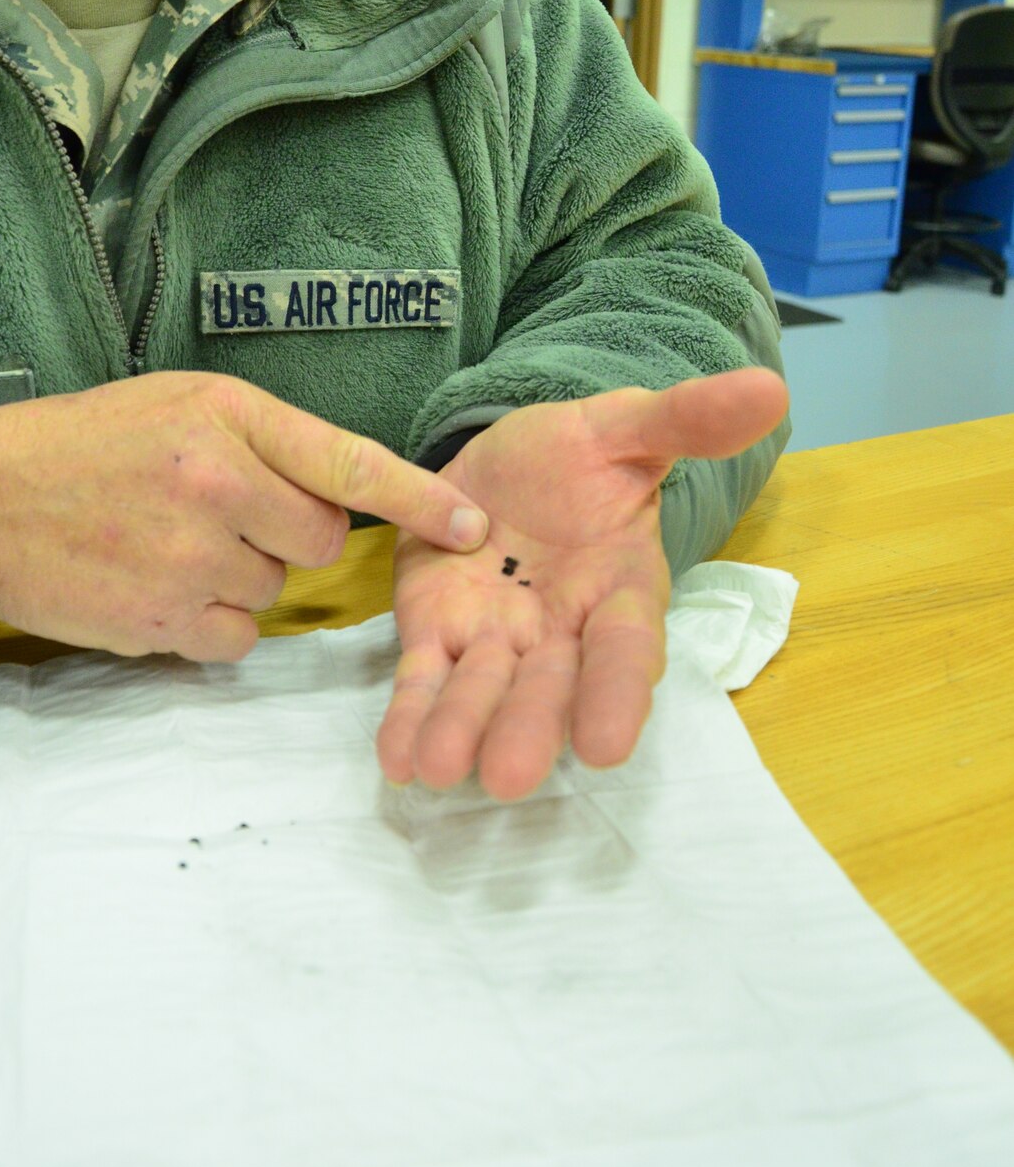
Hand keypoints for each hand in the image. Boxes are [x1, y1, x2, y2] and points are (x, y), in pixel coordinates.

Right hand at [0, 371, 487, 662]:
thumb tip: (340, 501)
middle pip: (319, 540)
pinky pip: (233, 641)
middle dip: (286, 536)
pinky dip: (207, 624)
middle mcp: (217, 483)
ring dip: (238, 579)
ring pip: (274, 593)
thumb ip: (262, 442)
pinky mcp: (159, 619)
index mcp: (228, 416)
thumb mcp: (180, 405)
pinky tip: (156, 586)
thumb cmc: (87, 443)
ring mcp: (188, 556)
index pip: (348, 461)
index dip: (419, 498)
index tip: (472, 526)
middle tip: (219, 514)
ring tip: (167, 544)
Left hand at [378, 368, 788, 799]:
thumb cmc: (578, 454)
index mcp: (620, 589)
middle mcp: (563, 632)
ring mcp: (498, 640)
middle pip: (549, 689)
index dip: (616, 696)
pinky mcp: (438, 634)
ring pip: (481, 693)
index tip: (607, 745)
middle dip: (528, 730)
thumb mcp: (625, 426)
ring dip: (461, 732)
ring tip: (437, 770)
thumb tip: (770, 388)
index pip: (624, 649)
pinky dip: (411, 719)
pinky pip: (425, 682)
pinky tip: (395, 762)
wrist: (504, 456)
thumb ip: (687, 420)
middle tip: (507, 778)